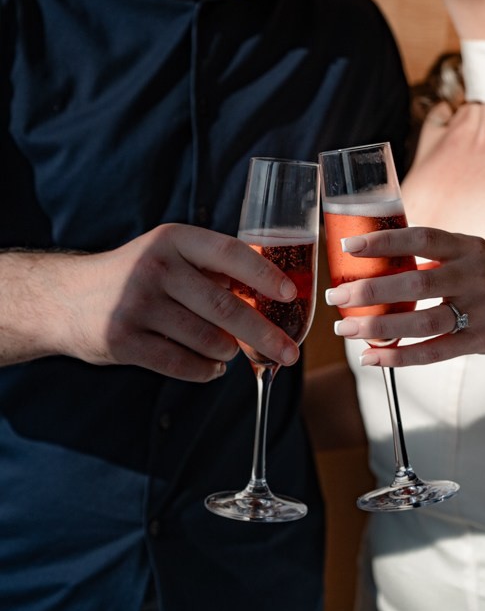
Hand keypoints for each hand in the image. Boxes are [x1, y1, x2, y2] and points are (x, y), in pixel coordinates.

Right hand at [49, 224, 299, 380]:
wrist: (67, 297)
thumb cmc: (136, 275)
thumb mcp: (169, 253)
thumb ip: (212, 267)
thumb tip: (274, 294)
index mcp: (173, 239)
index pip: (230, 253)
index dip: (265, 275)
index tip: (292, 295)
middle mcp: (155, 268)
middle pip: (226, 308)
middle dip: (266, 335)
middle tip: (290, 354)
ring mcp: (137, 305)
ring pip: (208, 341)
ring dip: (229, 352)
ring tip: (230, 351)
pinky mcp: (123, 341)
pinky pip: (183, 365)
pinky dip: (206, 371)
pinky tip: (211, 367)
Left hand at [325, 226, 484, 364]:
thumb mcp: (474, 251)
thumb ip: (435, 252)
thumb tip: (380, 249)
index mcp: (468, 247)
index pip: (422, 238)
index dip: (385, 241)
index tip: (350, 246)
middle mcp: (474, 276)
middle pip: (416, 284)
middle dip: (372, 291)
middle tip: (338, 295)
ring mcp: (479, 310)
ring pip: (423, 322)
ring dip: (380, 328)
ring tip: (347, 329)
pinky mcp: (480, 340)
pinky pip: (435, 352)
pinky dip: (400, 357)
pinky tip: (373, 357)